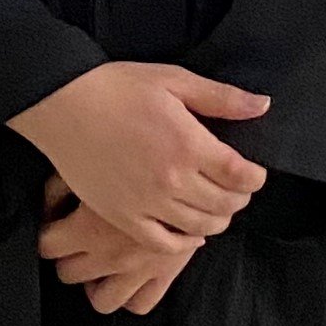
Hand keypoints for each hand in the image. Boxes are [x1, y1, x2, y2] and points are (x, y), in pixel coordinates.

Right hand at [7, 61, 269, 253]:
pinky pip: (163, 244)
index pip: (241, 176)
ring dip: (217, 220)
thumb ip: (221, 98)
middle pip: (225, 205)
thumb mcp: (174, 80)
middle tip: (237, 189)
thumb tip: (262, 105)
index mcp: (190, 145)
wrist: (63, 104)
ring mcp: (146, 203)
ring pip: (200, 228)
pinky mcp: (123, 217)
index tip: (253, 173)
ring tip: (216, 207)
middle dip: (239, 198)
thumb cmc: (118, 87)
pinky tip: (189, 233)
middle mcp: (172, 180)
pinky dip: (184, 243)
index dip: (255, 178)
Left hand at [38, 176, 202, 314]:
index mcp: (86, 228)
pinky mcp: (164, 275)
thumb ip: (61, 187)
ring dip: (97, 283)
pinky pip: (140, 303)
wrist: (193, 170)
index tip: (54, 222)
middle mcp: (109, 256)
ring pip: (102, 300)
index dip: (47, 232)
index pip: (46, 246)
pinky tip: (129, 274)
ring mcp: (137, 271)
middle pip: (68, 273)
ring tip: (101, 263)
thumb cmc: (137, 160)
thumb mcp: (91, 164)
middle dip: (68, 257)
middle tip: (76, 240)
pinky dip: (131, 294)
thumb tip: (48, 205)